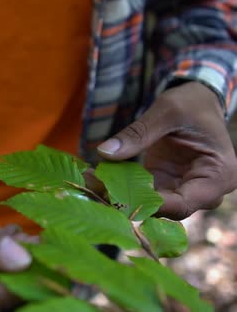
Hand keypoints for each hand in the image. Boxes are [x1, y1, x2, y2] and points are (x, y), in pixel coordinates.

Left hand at [98, 82, 236, 219]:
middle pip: (169, 210)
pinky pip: (145, 194)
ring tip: (91, 182)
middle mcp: (207, 190)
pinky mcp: (167, 184)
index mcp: (219, 174)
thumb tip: (104, 152)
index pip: (185, 203)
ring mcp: (186, 189)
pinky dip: (123, 188)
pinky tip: (97, 179)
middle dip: (132, 202)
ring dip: (123, 197)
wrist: (197, 101)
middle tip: (96, 189)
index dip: (152, 205)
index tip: (118, 197)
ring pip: (154, 206)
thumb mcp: (166, 112)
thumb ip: (138, 134)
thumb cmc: (191, 104)